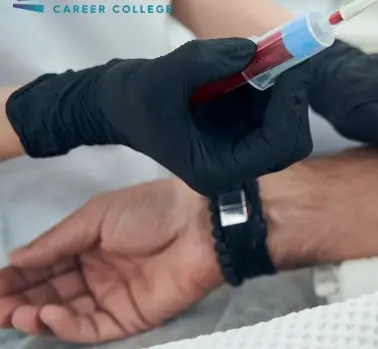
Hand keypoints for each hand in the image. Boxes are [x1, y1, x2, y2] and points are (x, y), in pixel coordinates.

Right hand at [0, 179, 221, 342]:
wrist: (198, 225)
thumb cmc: (149, 211)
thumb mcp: (95, 217)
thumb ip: (56, 241)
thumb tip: (14, 259)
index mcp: (87, 245)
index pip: (44, 266)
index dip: (16, 277)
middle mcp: (96, 274)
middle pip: (50, 293)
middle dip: (19, 301)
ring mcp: (112, 297)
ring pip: (66, 315)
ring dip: (37, 316)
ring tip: (14, 313)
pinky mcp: (130, 317)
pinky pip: (92, 328)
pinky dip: (66, 327)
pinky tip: (48, 315)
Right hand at [6, 39, 313, 195]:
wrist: (120, 103)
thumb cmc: (134, 101)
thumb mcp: (160, 77)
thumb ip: (204, 61)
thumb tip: (252, 49)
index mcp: (219, 171)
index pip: (275, 146)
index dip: (289, 107)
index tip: (292, 68)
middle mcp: (238, 165)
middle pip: (291, 141)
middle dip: (293, 99)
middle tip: (289, 58)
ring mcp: (245, 147)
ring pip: (289, 122)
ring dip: (286, 87)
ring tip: (269, 55)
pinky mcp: (246, 127)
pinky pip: (275, 107)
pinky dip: (275, 82)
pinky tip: (259, 60)